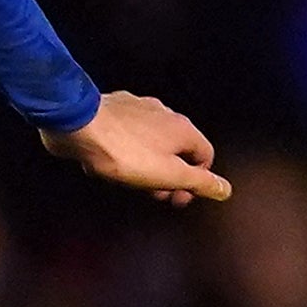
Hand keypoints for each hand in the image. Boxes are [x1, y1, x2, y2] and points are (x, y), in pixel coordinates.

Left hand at [40, 89, 230, 206]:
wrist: (80, 126)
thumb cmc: (125, 153)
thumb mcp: (169, 175)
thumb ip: (199, 182)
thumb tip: (226, 189)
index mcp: (183, 127)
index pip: (205, 155)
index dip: (196, 181)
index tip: (176, 198)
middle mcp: (164, 112)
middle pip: (177, 149)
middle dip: (167, 175)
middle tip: (150, 192)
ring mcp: (138, 108)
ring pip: (151, 141)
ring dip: (145, 164)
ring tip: (127, 179)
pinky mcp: (114, 109)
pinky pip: (127, 133)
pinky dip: (124, 150)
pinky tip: (108, 161)